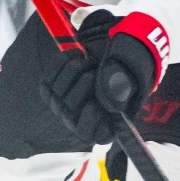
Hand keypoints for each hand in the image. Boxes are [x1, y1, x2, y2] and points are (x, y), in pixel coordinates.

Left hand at [41, 10, 168, 144]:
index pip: (88, 133)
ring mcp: (62, 106)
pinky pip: (48, 76)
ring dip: (76, 67)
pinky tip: (77, 55)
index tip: (101, 97)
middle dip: (86, 80)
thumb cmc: (126, 64)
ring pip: (58, 89)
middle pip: (71, 106)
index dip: (93, 114)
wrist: (111, 47)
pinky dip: (63, 60)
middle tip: (98, 67)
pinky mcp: (50, 89)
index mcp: (103, 127)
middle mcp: (79, 120)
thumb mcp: (131, 72)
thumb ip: (121, 84)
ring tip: (90, 60)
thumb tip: (110, 98)